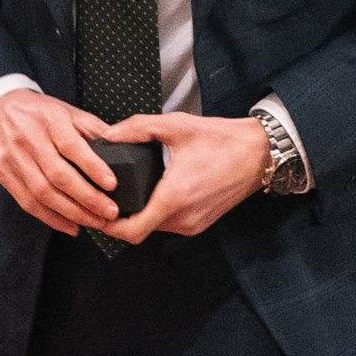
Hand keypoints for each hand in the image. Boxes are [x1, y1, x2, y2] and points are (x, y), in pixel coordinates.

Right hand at [0, 89, 117, 234]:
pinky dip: (51, 218)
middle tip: (109, 212)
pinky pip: (28, 202)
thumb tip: (123, 149)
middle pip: (58, 175)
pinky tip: (71, 225)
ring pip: (42, 193)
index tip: (112, 184)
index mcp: (49, 119)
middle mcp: (28, 139)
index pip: (71, 146)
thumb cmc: (40, 112)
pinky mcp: (3, 174)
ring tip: (95, 222)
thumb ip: (93, 130)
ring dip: (71, 213)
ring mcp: (12, 158)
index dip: (92, 167)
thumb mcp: (69, 111)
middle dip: (86, 198)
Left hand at [101, 113, 270, 244]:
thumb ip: (138, 127)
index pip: (132, 231)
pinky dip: (155, 214)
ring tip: (124, 193)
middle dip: (119, 217)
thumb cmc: (222, 140)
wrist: (260, 153)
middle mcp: (184, 219)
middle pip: (139, 230)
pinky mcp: (200, 223)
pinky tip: (149, 194)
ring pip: (154, 228)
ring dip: (138, 215)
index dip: (108, 226)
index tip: (95, 210)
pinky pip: (169, 225)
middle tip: (103, 196)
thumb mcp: (176, 125)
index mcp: (175, 198)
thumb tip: (109, 134)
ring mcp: (194, 225)